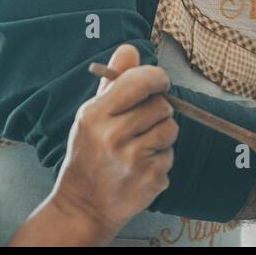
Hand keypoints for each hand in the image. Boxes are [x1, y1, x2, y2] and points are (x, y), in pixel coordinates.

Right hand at [48, 44, 177, 240]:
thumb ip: (113, 82)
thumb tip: (129, 49)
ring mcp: (134, 159)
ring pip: (171, 128)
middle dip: (157, 112)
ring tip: (138, 147)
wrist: (83, 206)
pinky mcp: (151, 178)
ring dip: (162, 136)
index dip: (157, 78)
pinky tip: (139, 167)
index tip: (159, 84)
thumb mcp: (91, 116)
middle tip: (140, 125)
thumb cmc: (88, 155)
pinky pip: (171, 155)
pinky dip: (161, 159)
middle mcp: (114, 136)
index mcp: (96, 115)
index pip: (142, 81)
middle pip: (162, 105)